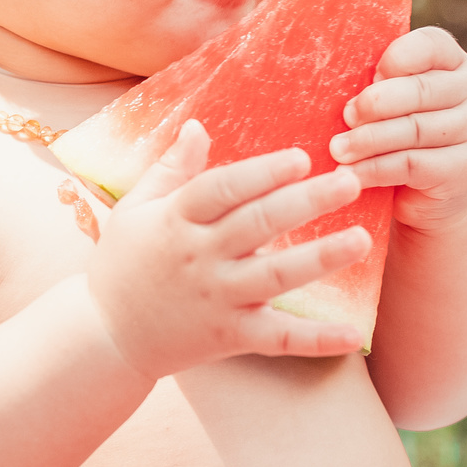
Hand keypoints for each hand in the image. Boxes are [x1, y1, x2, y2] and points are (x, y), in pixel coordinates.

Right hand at [88, 120, 369, 378]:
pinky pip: (278, 339)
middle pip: (258, 224)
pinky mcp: (230, 337)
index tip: (302, 158)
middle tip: (350, 182)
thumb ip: (171, 169)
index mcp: (177, 220)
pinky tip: (354, 334)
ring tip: (362, 240)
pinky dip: (316, 341)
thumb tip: (198, 126)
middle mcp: (200, 257)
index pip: (223, 189)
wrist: (105, 338)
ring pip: (275, 276)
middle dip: (306, 201)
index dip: (263, 173)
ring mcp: (218, 299)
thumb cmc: (122, 266)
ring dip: (321, 258)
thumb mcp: (136, 209)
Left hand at [328, 27, 466, 231]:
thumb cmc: (408, 138)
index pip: (430, 45)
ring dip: (368, 140)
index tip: (370, 77)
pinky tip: (351, 174)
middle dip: (374, 104)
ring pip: (413, 129)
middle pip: (419, 90)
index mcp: (455, 64)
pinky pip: (411, 165)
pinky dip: (375, 170)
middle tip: (346, 117)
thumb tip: (341, 93)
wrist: (440, 195)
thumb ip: (384, 88)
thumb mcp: (401, 105)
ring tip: (337, 149)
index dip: (396, 58)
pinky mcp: (466, 169)